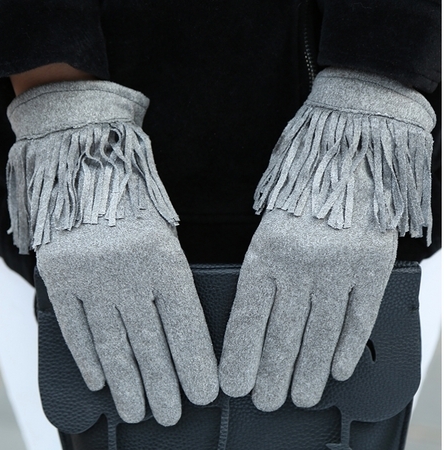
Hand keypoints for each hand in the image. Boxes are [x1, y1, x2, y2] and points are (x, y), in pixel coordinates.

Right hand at [38, 207, 218, 424]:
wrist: (90, 170)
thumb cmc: (138, 207)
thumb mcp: (168, 236)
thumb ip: (174, 282)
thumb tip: (183, 339)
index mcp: (166, 261)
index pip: (185, 325)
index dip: (195, 364)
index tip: (203, 395)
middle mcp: (129, 273)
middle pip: (150, 343)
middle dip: (163, 385)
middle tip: (171, 415)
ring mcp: (91, 277)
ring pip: (113, 344)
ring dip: (127, 383)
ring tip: (140, 411)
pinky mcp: (59, 277)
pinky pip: (75, 328)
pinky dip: (88, 359)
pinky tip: (101, 383)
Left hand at [220, 68, 433, 411]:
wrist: (346, 153)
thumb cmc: (300, 188)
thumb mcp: (265, 222)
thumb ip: (261, 268)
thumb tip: (254, 322)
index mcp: (265, 252)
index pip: (248, 317)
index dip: (241, 356)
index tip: (235, 383)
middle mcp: (300, 265)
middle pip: (283, 334)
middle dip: (272, 374)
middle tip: (266, 400)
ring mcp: (339, 268)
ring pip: (320, 334)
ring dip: (308, 371)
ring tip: (300, 396)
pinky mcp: (372, 267)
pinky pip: (359, 317)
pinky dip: (347, 347)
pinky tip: (337, 369)